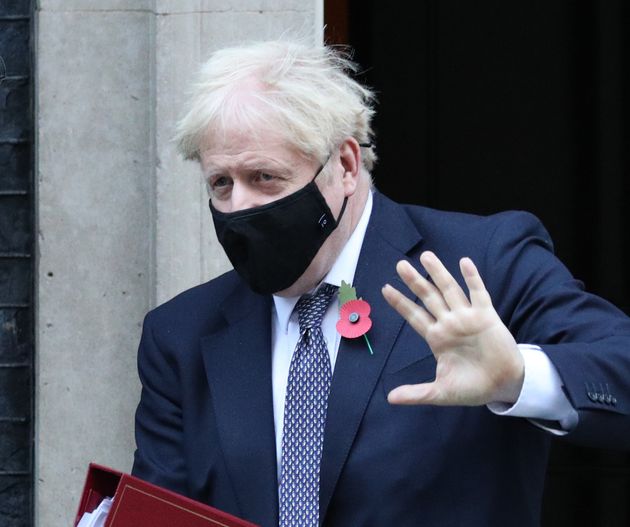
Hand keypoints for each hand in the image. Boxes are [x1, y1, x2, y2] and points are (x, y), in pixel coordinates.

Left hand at [382, 251, 523, 405]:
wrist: (504, 386)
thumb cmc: (472, 388)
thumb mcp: (440, 392)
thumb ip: (416, 393)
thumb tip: (390, 399)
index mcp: (437, 338)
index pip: (414, 316)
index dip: (400, 303)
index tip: (385, 288)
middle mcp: (449, 323)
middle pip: (428, 297)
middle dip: (414, 281)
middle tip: (400, 265)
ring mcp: (467, 317)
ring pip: (449, 290)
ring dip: (438, 273)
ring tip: (425, 256)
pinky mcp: (487, 316)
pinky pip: (478, 293)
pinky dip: (471, 278)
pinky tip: (463, 262)